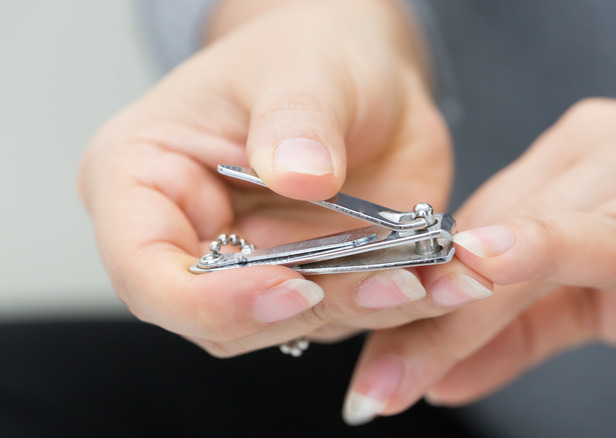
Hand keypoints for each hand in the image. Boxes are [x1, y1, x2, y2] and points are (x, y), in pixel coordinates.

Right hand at [78, 0, 489, 356]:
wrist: (361, 72)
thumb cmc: (305, 53)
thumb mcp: (299, 68)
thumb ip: (294, 119)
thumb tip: (300, 175)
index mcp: (144, 183)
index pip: (147, 273)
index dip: (211, 300)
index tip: (290, 285)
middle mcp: (194, 239)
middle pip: (224, 319)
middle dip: (307, 309)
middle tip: (386, 280)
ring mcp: (258, 268)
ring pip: (297, 324)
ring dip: (367, 309)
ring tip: (428, 278)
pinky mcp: (316, 279)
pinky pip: (352, 309)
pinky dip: (404, 302)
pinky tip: (451, 279)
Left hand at [343, 98, 615, 423]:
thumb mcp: (591, 299)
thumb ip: (515, 332)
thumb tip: (439, 379)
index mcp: (582, 154)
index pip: (491, 223)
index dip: (433, 284)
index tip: (381, 347)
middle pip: (533, 223)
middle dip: (465, 296)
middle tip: (402, 363)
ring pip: (612, 219)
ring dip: (548, 255)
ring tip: (483, 281)